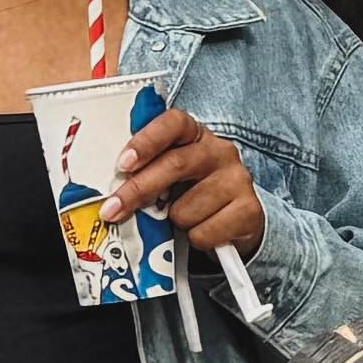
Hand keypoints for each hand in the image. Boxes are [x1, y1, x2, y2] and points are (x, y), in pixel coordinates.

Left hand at [121, 106, 264, 259]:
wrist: (237, 219)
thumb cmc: (194, 192)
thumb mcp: (171, 175)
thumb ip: (147, 171)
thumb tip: (113, 190)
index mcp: (196, 135)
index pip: (173, 124)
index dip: (147, 141)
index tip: (124, 163)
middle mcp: (220, 151)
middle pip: (175, 165)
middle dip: (138, 190)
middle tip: (114, 209)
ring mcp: (238, 179)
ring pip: (186, 209)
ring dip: (175, 222)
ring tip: (184, 219)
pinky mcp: (249, 210)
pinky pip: (204, 232)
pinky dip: (196, 239)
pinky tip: (203, 230)